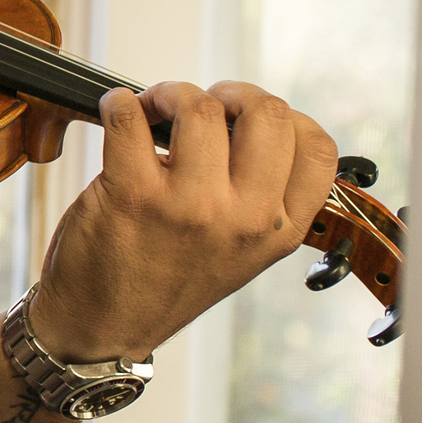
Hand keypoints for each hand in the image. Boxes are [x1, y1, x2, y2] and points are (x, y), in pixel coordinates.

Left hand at [29, 80, 340, 361]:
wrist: (103, 328)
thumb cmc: (167, 279)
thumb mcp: (241, 250)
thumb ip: (261, 195)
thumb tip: (252, 118)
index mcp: (280, 231)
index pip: (318, 147)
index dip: (285, 117)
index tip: (249, 120)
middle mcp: (244, 219)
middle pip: (267, 111)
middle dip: (230, 94)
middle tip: (199, 109)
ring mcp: (189, 206)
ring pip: (199, 106)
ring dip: (170, 94)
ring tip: (152, 112)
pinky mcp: (132, 194)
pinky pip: (130, 116)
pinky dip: (119, 102)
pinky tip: (118, 114)